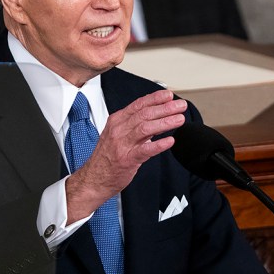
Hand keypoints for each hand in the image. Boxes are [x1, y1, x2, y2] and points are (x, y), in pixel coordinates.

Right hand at [65, 89, 185, 222]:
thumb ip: (135, 125)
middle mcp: (119, 130)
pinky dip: (159, 145)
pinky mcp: (127, 160)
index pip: (138, 105)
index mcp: (117, 121)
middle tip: (180, 105)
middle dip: (165, 108)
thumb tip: (156, 116)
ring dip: (165, 122)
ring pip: (146, 128)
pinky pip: (145, 150)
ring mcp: (122, 144)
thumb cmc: (107, 157)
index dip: (155, 98)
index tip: (169, 95)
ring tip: (179, 119)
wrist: (93, 178)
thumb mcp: (118, 134)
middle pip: (145, 114)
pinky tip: (169, 141)